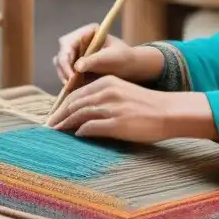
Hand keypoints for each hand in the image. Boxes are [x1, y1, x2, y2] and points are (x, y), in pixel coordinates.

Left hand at [45, 76, 217, 143]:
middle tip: (50, 126)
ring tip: (57, 133)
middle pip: (74, 104)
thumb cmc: (147, 105)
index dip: (62, 105)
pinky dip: (80, 132)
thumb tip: (84, 112)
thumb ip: (104, 98)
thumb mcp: (123, 93)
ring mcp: (111, 108)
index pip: (76, 93)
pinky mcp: (117, 124)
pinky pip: (90, 128)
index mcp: (108, 82)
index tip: (55, 115)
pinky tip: (77, 136)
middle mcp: (107, 92)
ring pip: (78, 115)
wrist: (169, 112)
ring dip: (65, 125)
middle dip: (59, 116)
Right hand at [53, 23, 163, 87]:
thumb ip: (94, 60)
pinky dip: (67, 80)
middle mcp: (79, 40)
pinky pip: (65, 72)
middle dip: (63, 69)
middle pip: (61, 53)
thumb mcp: (110, 58)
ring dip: (64, 75)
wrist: (130, 67)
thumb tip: (77, 67)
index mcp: (88, 31)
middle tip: (69, 84)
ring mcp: (76, 52)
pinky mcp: (76, 63)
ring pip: (60, 64)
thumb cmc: (123, 58)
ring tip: (71, 87)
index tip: (72, 75)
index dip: (65, 59)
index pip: (67, 44)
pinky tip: (73, 88)